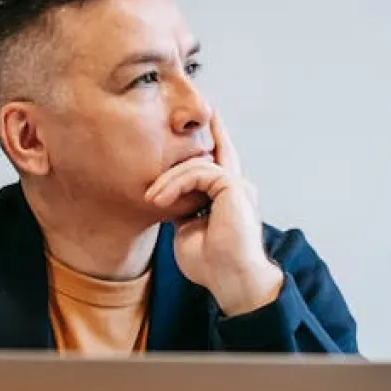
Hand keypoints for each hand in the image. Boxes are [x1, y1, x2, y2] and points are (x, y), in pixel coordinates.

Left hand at [144, 112, 282, 315]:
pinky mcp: (234, 188)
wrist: (230, 280)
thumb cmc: (211, 265)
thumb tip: (167, 199)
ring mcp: (238, 187)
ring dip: (169, 180)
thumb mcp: (188, 231)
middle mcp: (237, 189)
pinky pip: (199, 173)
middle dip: (211, 129)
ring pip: (198, 165)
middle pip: (220, 150)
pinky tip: (161, 200)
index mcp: (229, 199)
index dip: (214, 140)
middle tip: (201, 110)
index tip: (205, 122)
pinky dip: (176, 184)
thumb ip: (183, 210)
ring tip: (151, 198)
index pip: (219, 164)